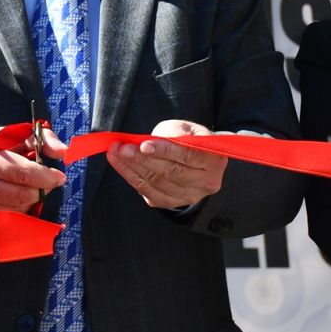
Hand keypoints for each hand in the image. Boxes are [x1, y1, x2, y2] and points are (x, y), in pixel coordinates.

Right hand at [0, 125, 64, 218]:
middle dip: (40, 190)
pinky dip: (18, 211)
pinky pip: (5, 220)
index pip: (23, 173)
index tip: (59, 177)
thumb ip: (39, 138)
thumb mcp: (7, 134)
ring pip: (16, 211)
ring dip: (30, 201)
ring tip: (30, 188)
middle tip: (46, 182)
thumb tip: (64, 151)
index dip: (46, 177)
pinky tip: (18, 199)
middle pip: (21, 195)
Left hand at [106, 119, 225, 209]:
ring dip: (132, 168)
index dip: (164, 150)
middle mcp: (206, 183)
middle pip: (171, 172)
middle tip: (122, 148)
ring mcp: (189, 196)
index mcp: (214, 160)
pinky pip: (149, 192)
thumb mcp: (187, 129)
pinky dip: (132, 178)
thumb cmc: (190, 140)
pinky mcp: (173, 202)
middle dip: (143, 160)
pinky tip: (120, 165)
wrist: (197, 160)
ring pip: (157, 183)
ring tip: (116, 153)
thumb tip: (145, 141)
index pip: (187, 156)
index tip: (143, 145)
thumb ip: (171, 134)